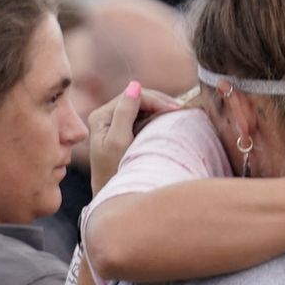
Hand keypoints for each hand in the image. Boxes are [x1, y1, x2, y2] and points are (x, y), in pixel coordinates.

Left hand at [84, 80, 194, 194]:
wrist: (113, 199)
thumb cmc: (115, 173)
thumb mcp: (119, 142)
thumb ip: (125, 113)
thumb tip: (135, 85)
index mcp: (101, 116)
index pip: (132, 96)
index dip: (155, 100)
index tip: (176, 110)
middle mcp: (106, 116)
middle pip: (138, 100)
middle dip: (161, 103)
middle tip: (183, 110)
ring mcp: (116, 124)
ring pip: (143, 109)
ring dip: (161, 110)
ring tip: (180, 115)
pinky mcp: (125, 133)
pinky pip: (145, 119)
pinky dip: (159, 118)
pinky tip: (172, 121)